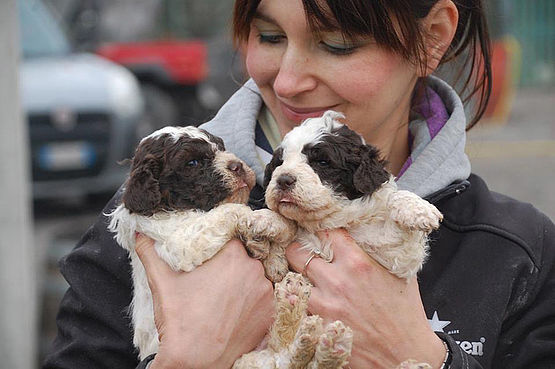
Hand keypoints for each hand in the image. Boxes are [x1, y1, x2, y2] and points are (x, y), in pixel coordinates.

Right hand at [135, 234, 273, 368]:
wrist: (195, 360)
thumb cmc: (180, 321)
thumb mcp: (161, 282)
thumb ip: (150, 253)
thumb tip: (141, 235)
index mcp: (232, 255)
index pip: (229, 239)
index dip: (218, 248)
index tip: (210, 258)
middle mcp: (254, 269)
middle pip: (243, 258)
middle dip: (229, 267)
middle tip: (213, 280)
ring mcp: (265, 291)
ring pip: (254, 278)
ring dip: (242, 284)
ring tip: (222, 297)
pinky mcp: (270, 312)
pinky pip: (263, 299)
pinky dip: (251, 303)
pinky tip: (234, 310)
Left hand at [286, 229, 445, 368]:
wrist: (405, 354)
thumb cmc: (405, 314)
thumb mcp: (398, 274)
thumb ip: (377, 253)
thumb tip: (366, 236)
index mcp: (357, 264)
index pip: (325, 231)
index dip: (319, 229)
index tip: (318, 232)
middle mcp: (337, 282)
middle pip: (296, 252)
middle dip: (297, 250)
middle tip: (301, 253)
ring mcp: (324, 306)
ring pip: (291, 281)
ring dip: (297, 279)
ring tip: (306, 280)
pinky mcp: (318, 328)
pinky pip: (297, 309)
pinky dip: (300, 304)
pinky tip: (309, 303)